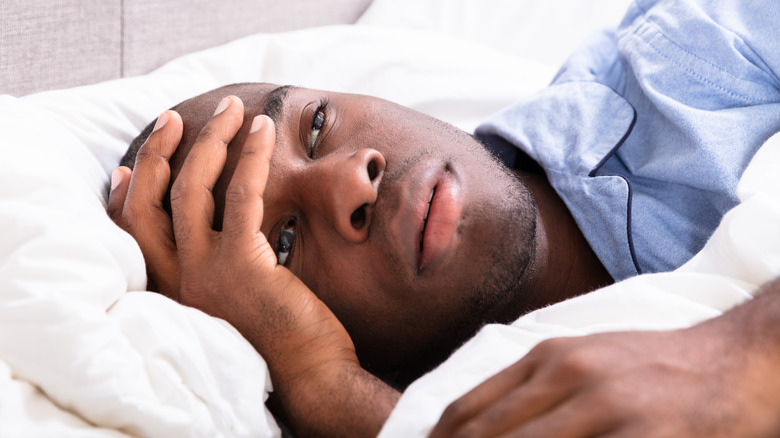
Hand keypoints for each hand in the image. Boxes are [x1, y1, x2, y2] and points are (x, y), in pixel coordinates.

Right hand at [110, 96, 398, 435]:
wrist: (308, 377)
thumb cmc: (279, 339)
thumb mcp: (230, 304)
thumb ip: (214, 272)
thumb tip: (225, 234)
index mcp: (171, 291)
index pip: (130, 235)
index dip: (125, 196)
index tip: (127, 167)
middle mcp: (177, 281)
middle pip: (150, 201)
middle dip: (158, 152)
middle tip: (174, 119)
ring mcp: (205, 272)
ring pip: (192, 188)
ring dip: (210, 139)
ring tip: (231, 109)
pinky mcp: (241, 264)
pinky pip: (240, 195)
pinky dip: (250, 156)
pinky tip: (261, 131)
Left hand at [431, 307, 779, 437]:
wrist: (736, 362)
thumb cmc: (654, 367)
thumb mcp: (586, 360)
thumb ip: (533, 389)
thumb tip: (476, 424)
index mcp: (550, 357)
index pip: (469, 410)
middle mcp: (570, 376)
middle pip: (487, 435)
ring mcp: (607, 407)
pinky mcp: (642, 437)